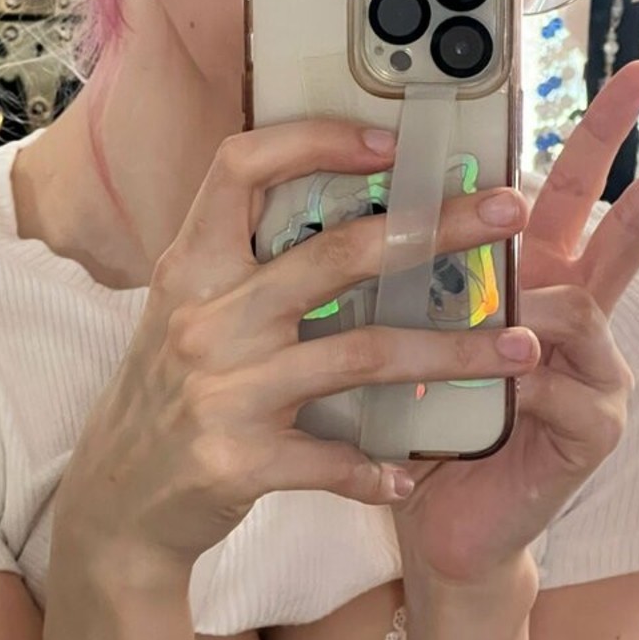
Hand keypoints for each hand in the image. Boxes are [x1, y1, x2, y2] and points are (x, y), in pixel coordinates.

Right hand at [54, 120, 534, 574]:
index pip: (241, 168)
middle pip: (336, 254)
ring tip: (522, 354)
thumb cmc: (165, 397)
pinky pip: (331, 461)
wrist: (116, 499)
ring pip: (360, 356)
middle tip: (511, 215)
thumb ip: (245, 271)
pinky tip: (410, 474)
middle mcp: (205, 319)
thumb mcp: (182, 316)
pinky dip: (377, 470)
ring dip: (450, 355)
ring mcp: (221, 391)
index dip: (315, 140)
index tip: (390, 143)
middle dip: (436, 229)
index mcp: (190, 269)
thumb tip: (347, 223)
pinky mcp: (236, 461)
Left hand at [390, 62, 638, 587]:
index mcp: (538, 289)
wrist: (443, 525)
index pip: (576, 199)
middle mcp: (577, 325)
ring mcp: (598, 376)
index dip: (602, 135)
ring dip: (523, 316)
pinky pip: (561, 384)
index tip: (634, 75)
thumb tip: (427, 220)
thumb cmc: (429, 431)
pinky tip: (494, 404)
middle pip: (633, 229)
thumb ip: (439, 292)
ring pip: (578, 310)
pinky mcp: (596, 428)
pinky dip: (519, 386)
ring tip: (470, 349)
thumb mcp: (421, 345)